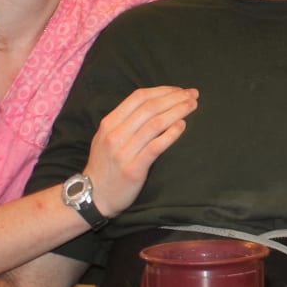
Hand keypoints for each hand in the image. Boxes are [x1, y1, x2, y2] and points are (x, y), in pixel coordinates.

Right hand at [84, 86, 198, 216]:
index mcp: (109, 123)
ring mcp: (123, 151)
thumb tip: (154, 105)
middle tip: (193, 95)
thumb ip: (125, 122)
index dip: (162, 91)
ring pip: (154, 124)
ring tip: (192, 107)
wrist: (93, 196)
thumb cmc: (105, 166)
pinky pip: (155, 147)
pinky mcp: (133, 169)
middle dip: (174, 98)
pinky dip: (170, 134)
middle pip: (149, 108)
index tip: (179, 90)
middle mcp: (115, 134)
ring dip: (177, 112)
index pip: (138, 97)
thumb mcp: (106, 138)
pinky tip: (182, 126)